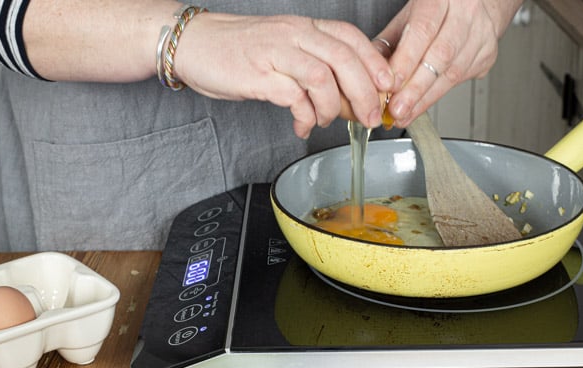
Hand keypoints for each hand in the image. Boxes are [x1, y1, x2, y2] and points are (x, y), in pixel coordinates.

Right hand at [175, 13, 394, 137]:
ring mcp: (276, 54)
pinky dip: (305, 116)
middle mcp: (293, 35)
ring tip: (326, 123)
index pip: (350, 38)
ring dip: (333, 107)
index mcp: (303, 27)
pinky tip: (303, 125)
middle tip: (370, 118)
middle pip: (344, 59)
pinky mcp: (259, 76)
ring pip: (322, 77)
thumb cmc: (238, 50)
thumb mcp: (282, 47)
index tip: (386, 87)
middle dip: (364, 92)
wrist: (195, 44)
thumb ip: (311, 63)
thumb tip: (345, 94)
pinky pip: (294, 97)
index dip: (374, 62)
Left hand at [376, 0, 522, 126]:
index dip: (406, 61)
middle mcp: (465, 13)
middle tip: (396, 109)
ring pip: (453, 73)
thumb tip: (369, 72)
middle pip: (440, 56)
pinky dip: (436, 96)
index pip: (423, 31)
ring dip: (424, 98)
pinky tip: (420, 106)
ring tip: (404, 114)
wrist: (473, 4)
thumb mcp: (407, 17)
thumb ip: (387, 43)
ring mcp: (480, 34)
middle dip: (415, 88)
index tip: (391, 85)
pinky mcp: (487, 54)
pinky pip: (461, 81)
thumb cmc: (435, 10)